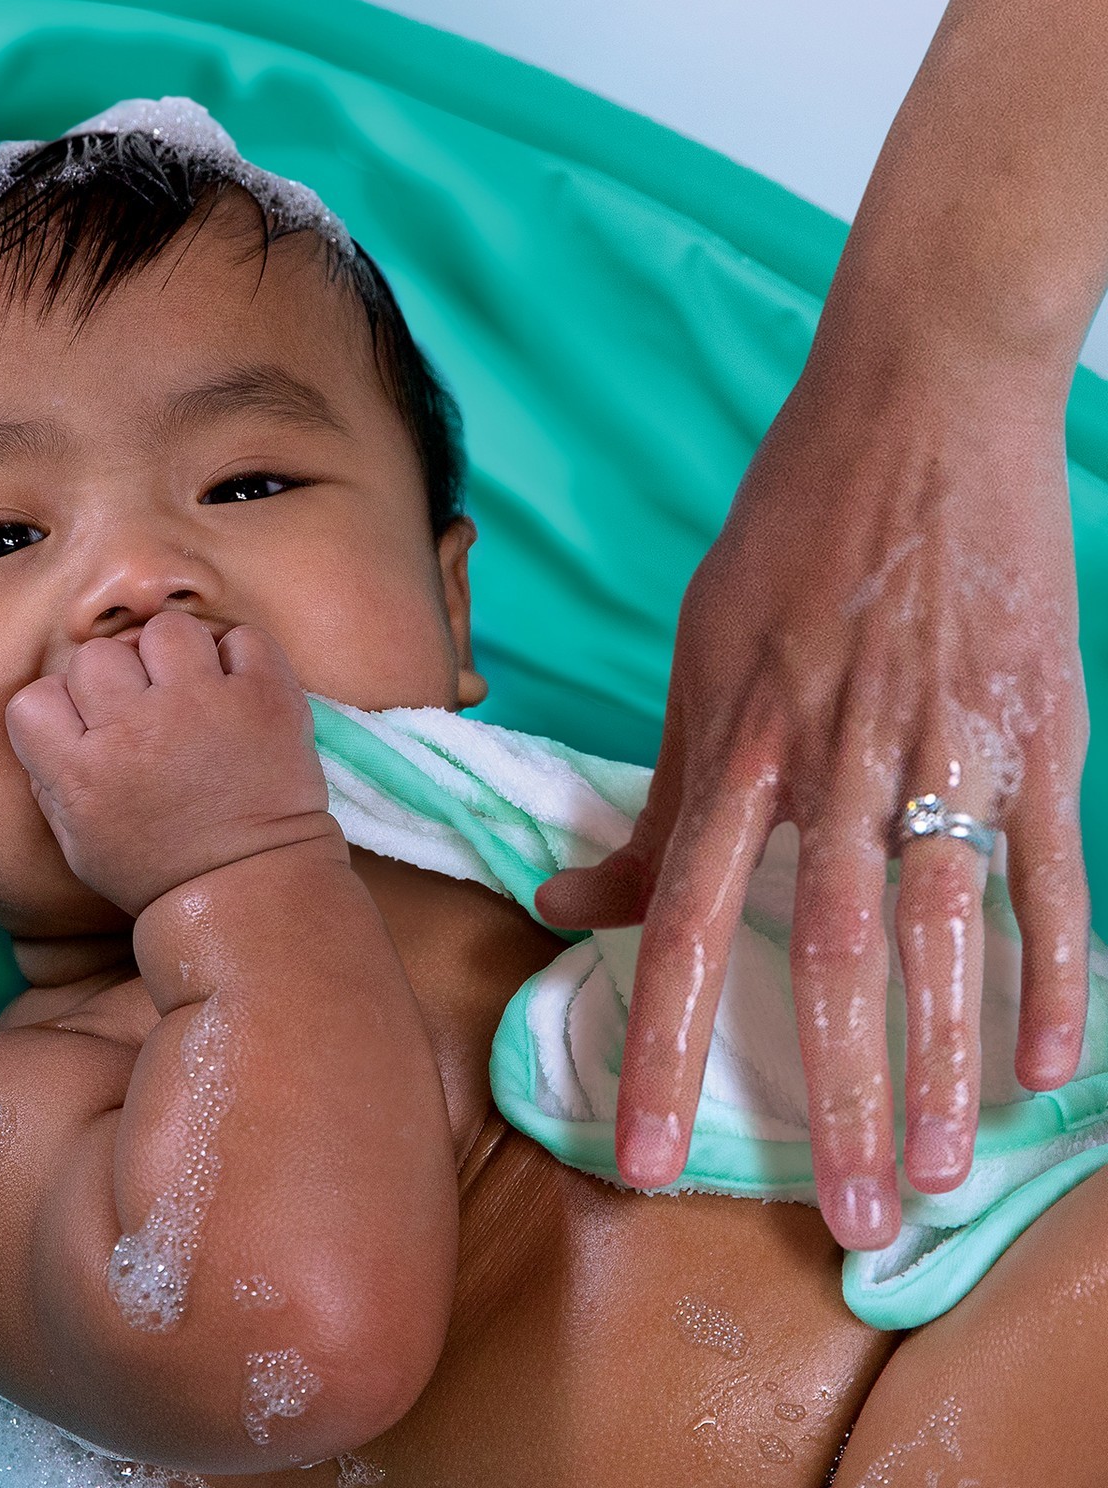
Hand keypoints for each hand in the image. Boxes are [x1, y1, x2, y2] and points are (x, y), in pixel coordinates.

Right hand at [5, 613, 336, 916]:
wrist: (252, 889)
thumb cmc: (159, 870)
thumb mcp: (78, 843)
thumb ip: (52, 778)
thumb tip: (52, 720)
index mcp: (82, 771)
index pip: (34, 697)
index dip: (59, 708)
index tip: (86, 728)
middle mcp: (136, 729)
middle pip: (95, 655)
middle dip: (116, 681)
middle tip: (143, 714)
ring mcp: (202, 706)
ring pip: (165, 630)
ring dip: (175, 657)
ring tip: (192, 695)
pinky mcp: (263, 697)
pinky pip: (240, 638)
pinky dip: (240, 660)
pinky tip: (236, 695)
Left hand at [536, 348, 1091, 1248]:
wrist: (919, 409)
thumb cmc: (792, 532)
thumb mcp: (700, 649)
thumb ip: (658, 790)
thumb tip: (571, 901)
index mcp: (737, 738)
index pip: (684, 918)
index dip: (662, 1046)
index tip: (645, 1158)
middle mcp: (835, 757)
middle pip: (827, 955)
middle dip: (831, 1098)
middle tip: (839, 1220)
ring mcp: (946, 748)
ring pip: (943, 934)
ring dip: (943, 1066)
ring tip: (934, 1171)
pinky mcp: (1040, 732)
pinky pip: (1053, 877)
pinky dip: (1057, 975)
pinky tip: (1049, 1069)